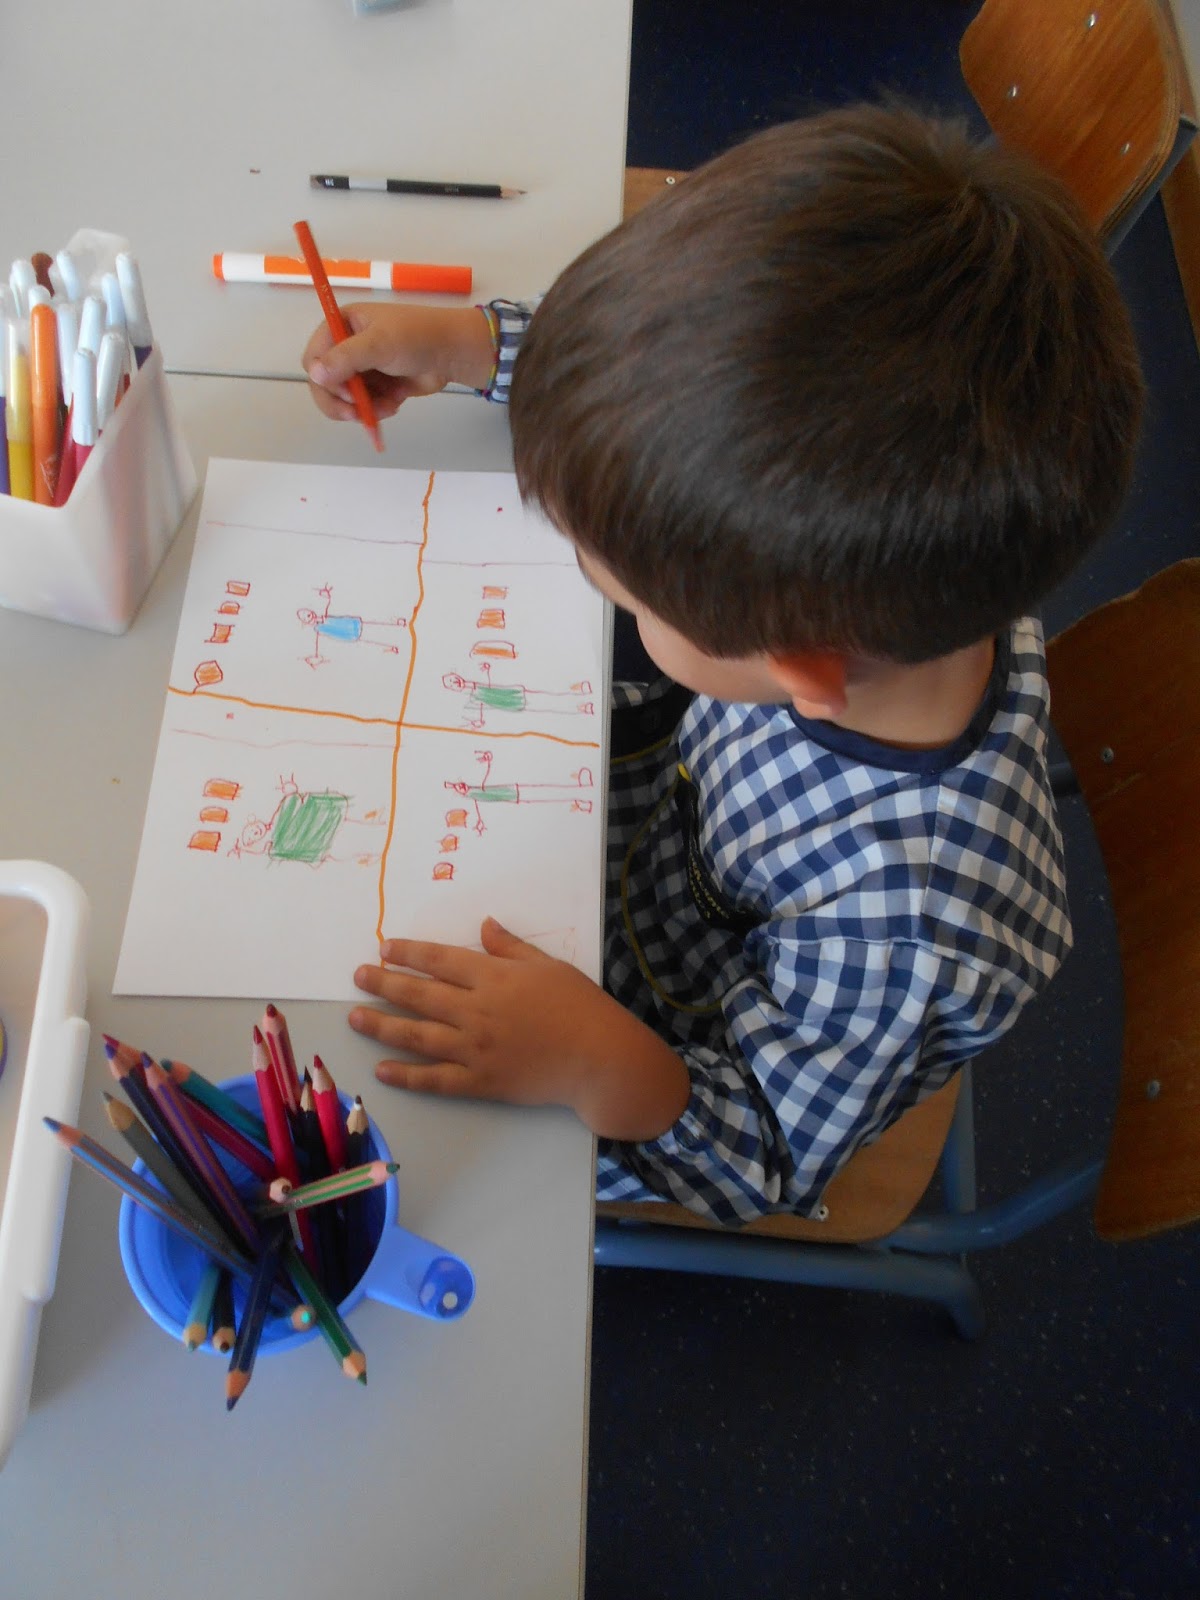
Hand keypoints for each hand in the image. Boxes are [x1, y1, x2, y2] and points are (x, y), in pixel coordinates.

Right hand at [302, 304, 496, 422]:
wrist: (454, 352)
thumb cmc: (417, 337)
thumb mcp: (379, 343)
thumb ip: (345, 359)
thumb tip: (314, 375)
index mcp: (342, 325)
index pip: (313, 357)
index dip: (323, 378)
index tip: (344, 391)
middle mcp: (348, 346)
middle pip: (324, 383)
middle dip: (341, 401)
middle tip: (357, 414)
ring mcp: (363, 367)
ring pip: (345, 399)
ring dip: (363, 408)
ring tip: (387, 407)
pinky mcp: (378, 385)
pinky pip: (365, 406)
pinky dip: (377, 410)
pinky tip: (394, 404)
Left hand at [350, 917, 689, 1140]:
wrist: (599, 1059)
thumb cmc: (580, 1006)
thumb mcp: (548, 965)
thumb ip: (510, 947)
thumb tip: (484, 925)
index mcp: (493, 978)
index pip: (439, 961)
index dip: (409, 953)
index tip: (385, 948)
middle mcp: (476, 1011)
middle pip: (419, 995)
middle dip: (383, 984)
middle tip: (358, 977)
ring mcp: (475, 1049)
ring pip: (417, 1036)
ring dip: (382, 1026)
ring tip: (355, 1018)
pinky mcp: (480, 1082)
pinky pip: (435, 1080)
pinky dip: (407, 1076)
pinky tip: (382, 1070)